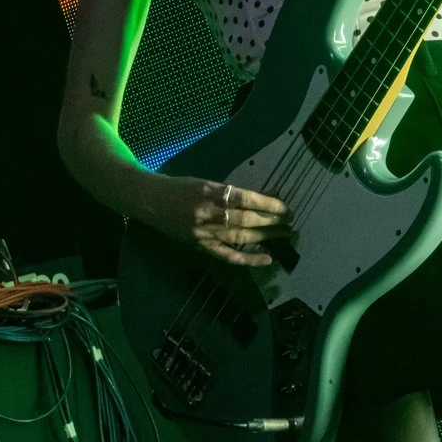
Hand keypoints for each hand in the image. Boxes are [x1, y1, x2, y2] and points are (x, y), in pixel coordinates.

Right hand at [141, 173, 293, 266]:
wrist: (151, 202)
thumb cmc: (181, 188)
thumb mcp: (207, 183)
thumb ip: (234, 191)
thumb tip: (266, 195)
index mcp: (210, 192)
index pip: (245, 199)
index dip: (267, 204)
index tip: (285, 207)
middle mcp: (207, 213)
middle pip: (245, 219)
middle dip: (271, 220)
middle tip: (291, 221)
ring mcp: (203, 233)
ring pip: (240, 236)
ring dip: (265, 237)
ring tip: (285, 235)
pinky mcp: (200, 246)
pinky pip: (227, 255)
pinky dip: (248, 259)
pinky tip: (266, 259)